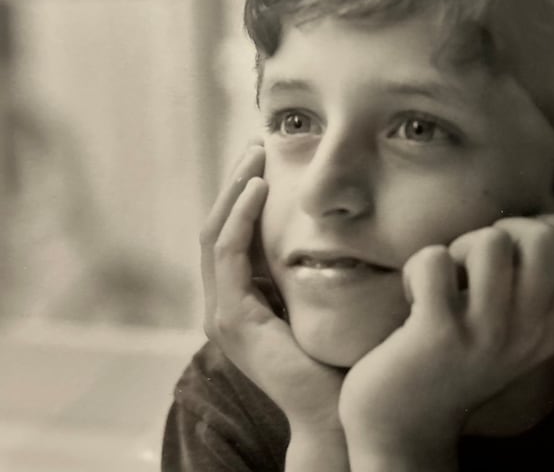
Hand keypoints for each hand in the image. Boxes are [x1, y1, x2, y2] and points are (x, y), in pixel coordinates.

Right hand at [199, 140, 345, 439]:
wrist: (334, 409)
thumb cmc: (336, 356)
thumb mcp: (319, 300)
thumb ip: (311, 269)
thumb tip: (333, 226)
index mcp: (242, 299)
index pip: (232, 234)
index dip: (243, 194)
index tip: (265, 159)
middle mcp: (224, 303)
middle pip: (218, 226)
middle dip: (234, 182)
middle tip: (255, 144)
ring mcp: (223, 312)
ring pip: (216, 232)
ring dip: (234, 189)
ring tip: (254, 154)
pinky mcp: (232, 318)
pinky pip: (228, 253)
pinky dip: (240, 217)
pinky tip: (257, 188)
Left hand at [339, 215, 553, 470]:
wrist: (406, 424)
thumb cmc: (458, 360)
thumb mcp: (515, 332)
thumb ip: (535, 288)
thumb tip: (541, 221)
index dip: (550, 228)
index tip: (515, 245)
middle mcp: (529, 330)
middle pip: (543, 237)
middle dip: (502, 230)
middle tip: (475, 262)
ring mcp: (485, 332)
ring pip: (489, 242)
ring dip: (457, 248)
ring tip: (445, 280)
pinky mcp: (438, 333)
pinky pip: (435, 261)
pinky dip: (418, 267)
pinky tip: (415, 296)